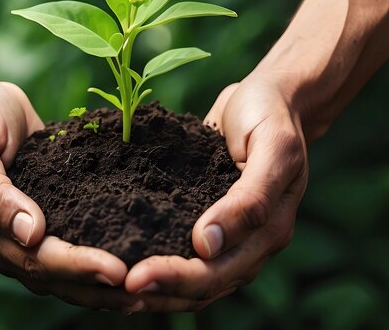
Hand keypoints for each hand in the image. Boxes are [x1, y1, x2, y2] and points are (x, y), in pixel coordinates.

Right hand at [0, 73, 133, 307]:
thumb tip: (30, 233)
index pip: (37, 258)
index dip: (77, 267)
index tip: (116, 270)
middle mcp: (7, 238)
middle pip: (56, 276)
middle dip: (98, 286)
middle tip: (142, 291)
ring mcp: (26, 231)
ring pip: (65, 272)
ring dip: (101, 286)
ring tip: (142, 292)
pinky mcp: (47, 216)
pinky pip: (71, 244)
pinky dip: (96, 261)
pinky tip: (128, 263)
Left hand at [122, 75, 308, 310]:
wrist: (270, 99)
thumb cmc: (271, 118)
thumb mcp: (274, 149)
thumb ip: (250, 198)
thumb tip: (207, 245)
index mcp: (268, 231)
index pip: (218, 270)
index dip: (177, 279)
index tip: (136, 278)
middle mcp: (249, 243)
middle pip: (203, 284)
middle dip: (160, 289)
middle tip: (117, 286)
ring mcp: (230, 235)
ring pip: (193, 278)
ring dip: (158, 287)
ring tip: (115, 290)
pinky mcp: (208, 218)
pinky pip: (184, 249)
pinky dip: (159, 260)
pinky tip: (129, 259)